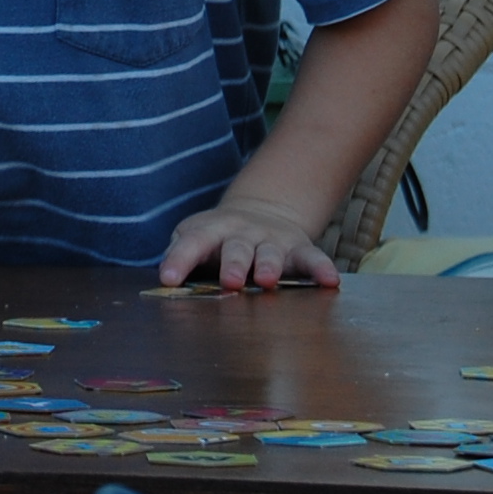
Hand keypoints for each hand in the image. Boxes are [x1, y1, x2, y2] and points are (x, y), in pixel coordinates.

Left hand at [160, 196, 340, 289]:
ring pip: (271, 253)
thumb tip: (163, 277)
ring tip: (267, 280)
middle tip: (230, 282)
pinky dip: (321, 268)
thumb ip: (179, 254)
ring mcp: (272, 240)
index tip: (168, 279)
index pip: (192, 242)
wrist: (263, 211)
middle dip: (233, 264)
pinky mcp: (298, 248)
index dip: (179, 259)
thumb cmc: (219, 238)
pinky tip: (330, 281)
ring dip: (269, 265)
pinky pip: (312, 258)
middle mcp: (242, 233)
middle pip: (236, 248)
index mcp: (212, 230)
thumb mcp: (196, 237)